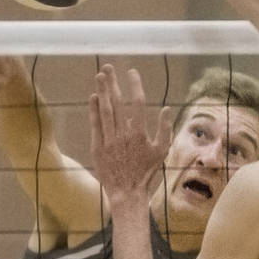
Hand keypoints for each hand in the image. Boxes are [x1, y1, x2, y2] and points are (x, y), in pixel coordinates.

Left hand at [89, 64, 171, 202]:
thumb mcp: (161, 151)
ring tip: (99, 76)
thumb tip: (165, 108)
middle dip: (112, 83)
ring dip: (102, 91)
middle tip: (108, 67)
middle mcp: (123, 135)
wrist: (127, 192)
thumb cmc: (146, 172)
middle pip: (117, 102)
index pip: (137, 102)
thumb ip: (164, 129)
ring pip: (105, 111)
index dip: (134, 85)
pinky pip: (95, 125)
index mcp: (140, 133)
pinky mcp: (97, 147)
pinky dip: (93, 110)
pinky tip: (93, 97)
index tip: (131, 71)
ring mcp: (108, 141)